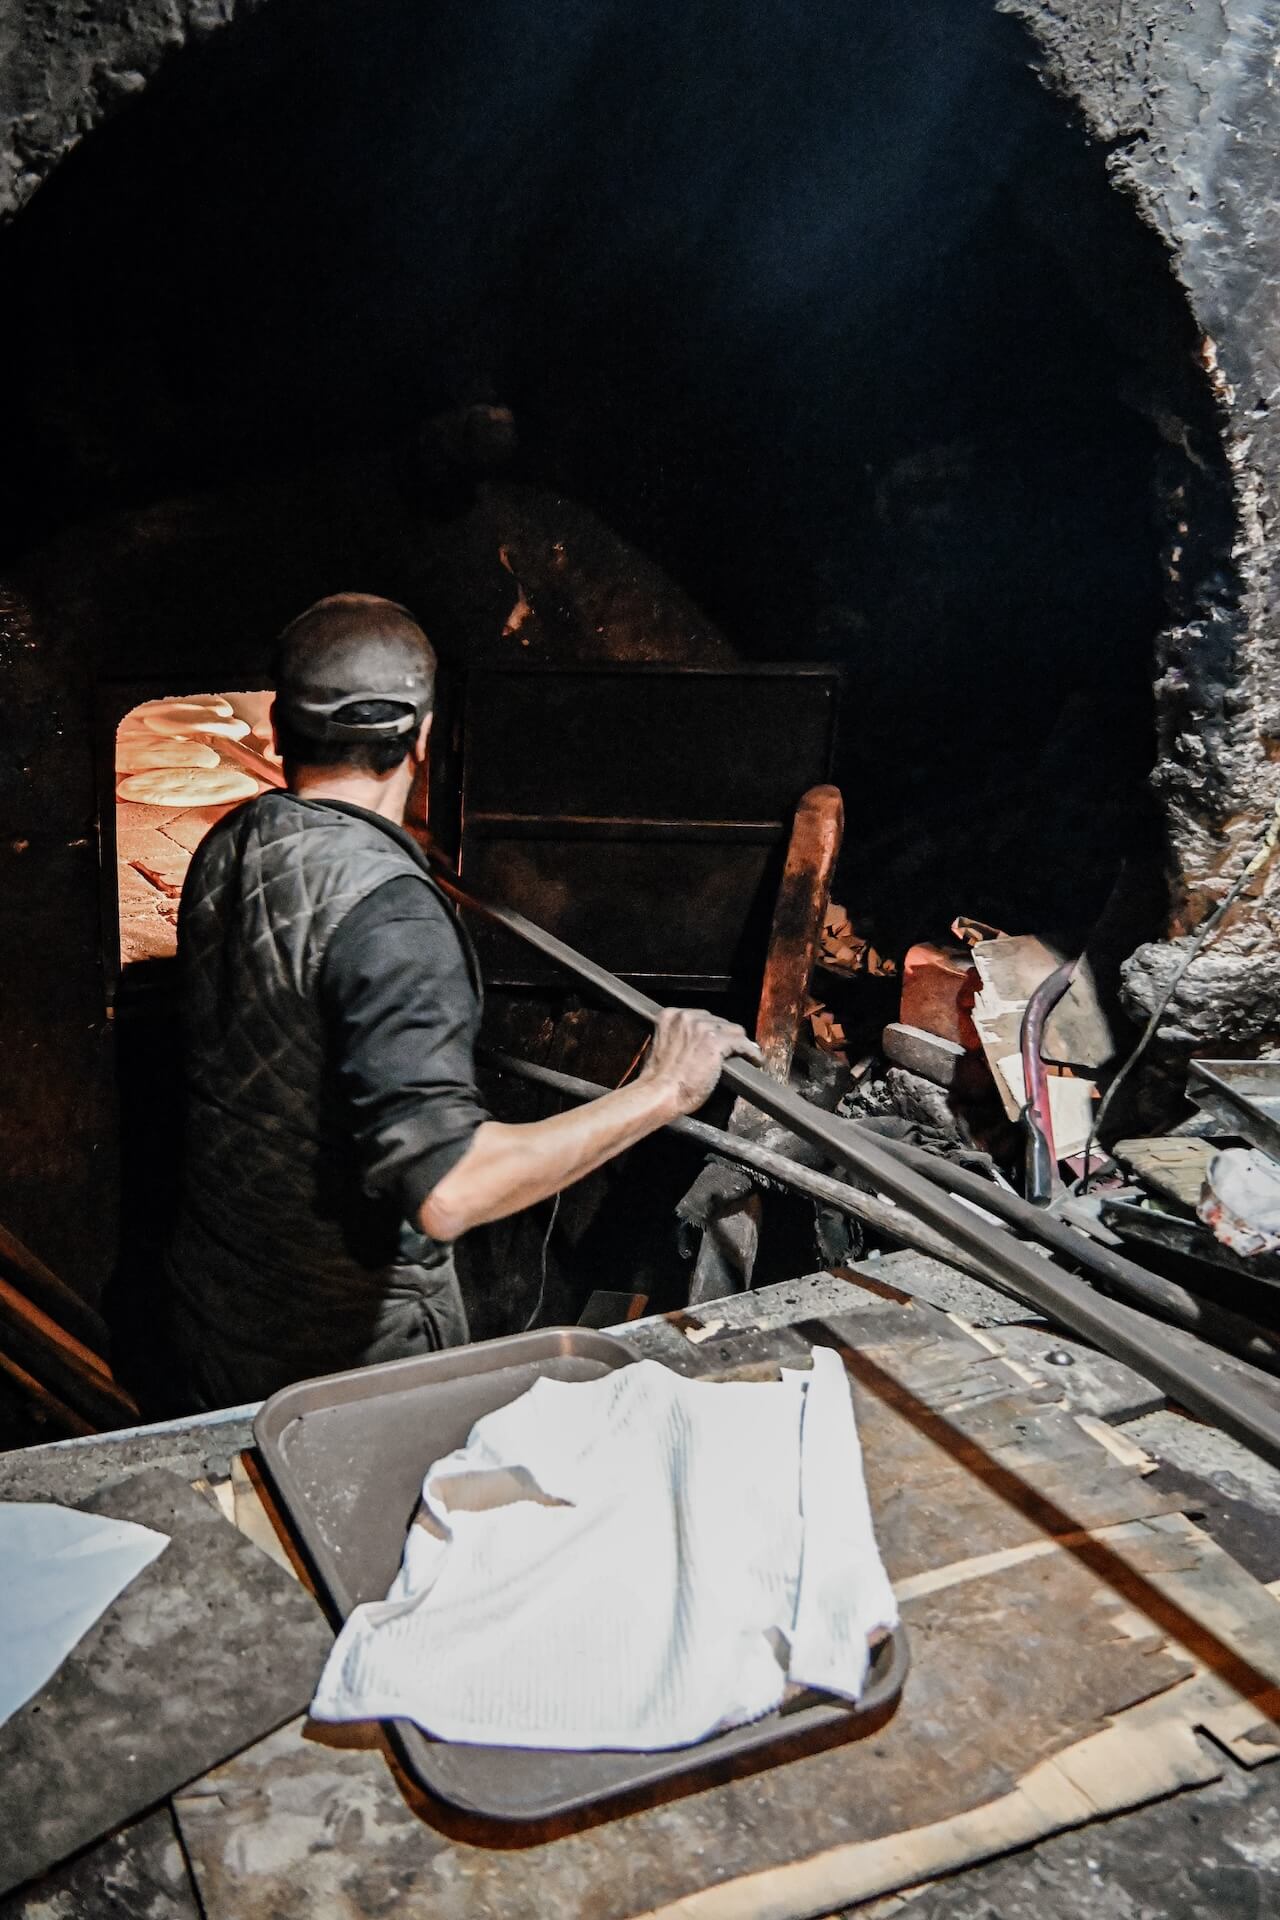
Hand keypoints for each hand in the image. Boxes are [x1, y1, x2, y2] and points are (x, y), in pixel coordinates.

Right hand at [639, 1007, 760, 1113]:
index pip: (701, 1017)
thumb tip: (695, 1045)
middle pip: (718, 1021)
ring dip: (738, 1043)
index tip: (716, 1040)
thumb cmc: (657, 1081)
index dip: (712, 1030)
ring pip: (733, 1030)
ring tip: (744, 1056)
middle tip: (730, 1052)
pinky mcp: (717, 1041)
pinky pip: (743, 1044)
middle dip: (724, 1036)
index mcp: (669, 1016)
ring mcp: (702, 1027)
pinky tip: (755, 1061)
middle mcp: (686, 1017)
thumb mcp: (663, 1048)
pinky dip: (751, 1053)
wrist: (658, 1094)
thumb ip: (678, 1039)